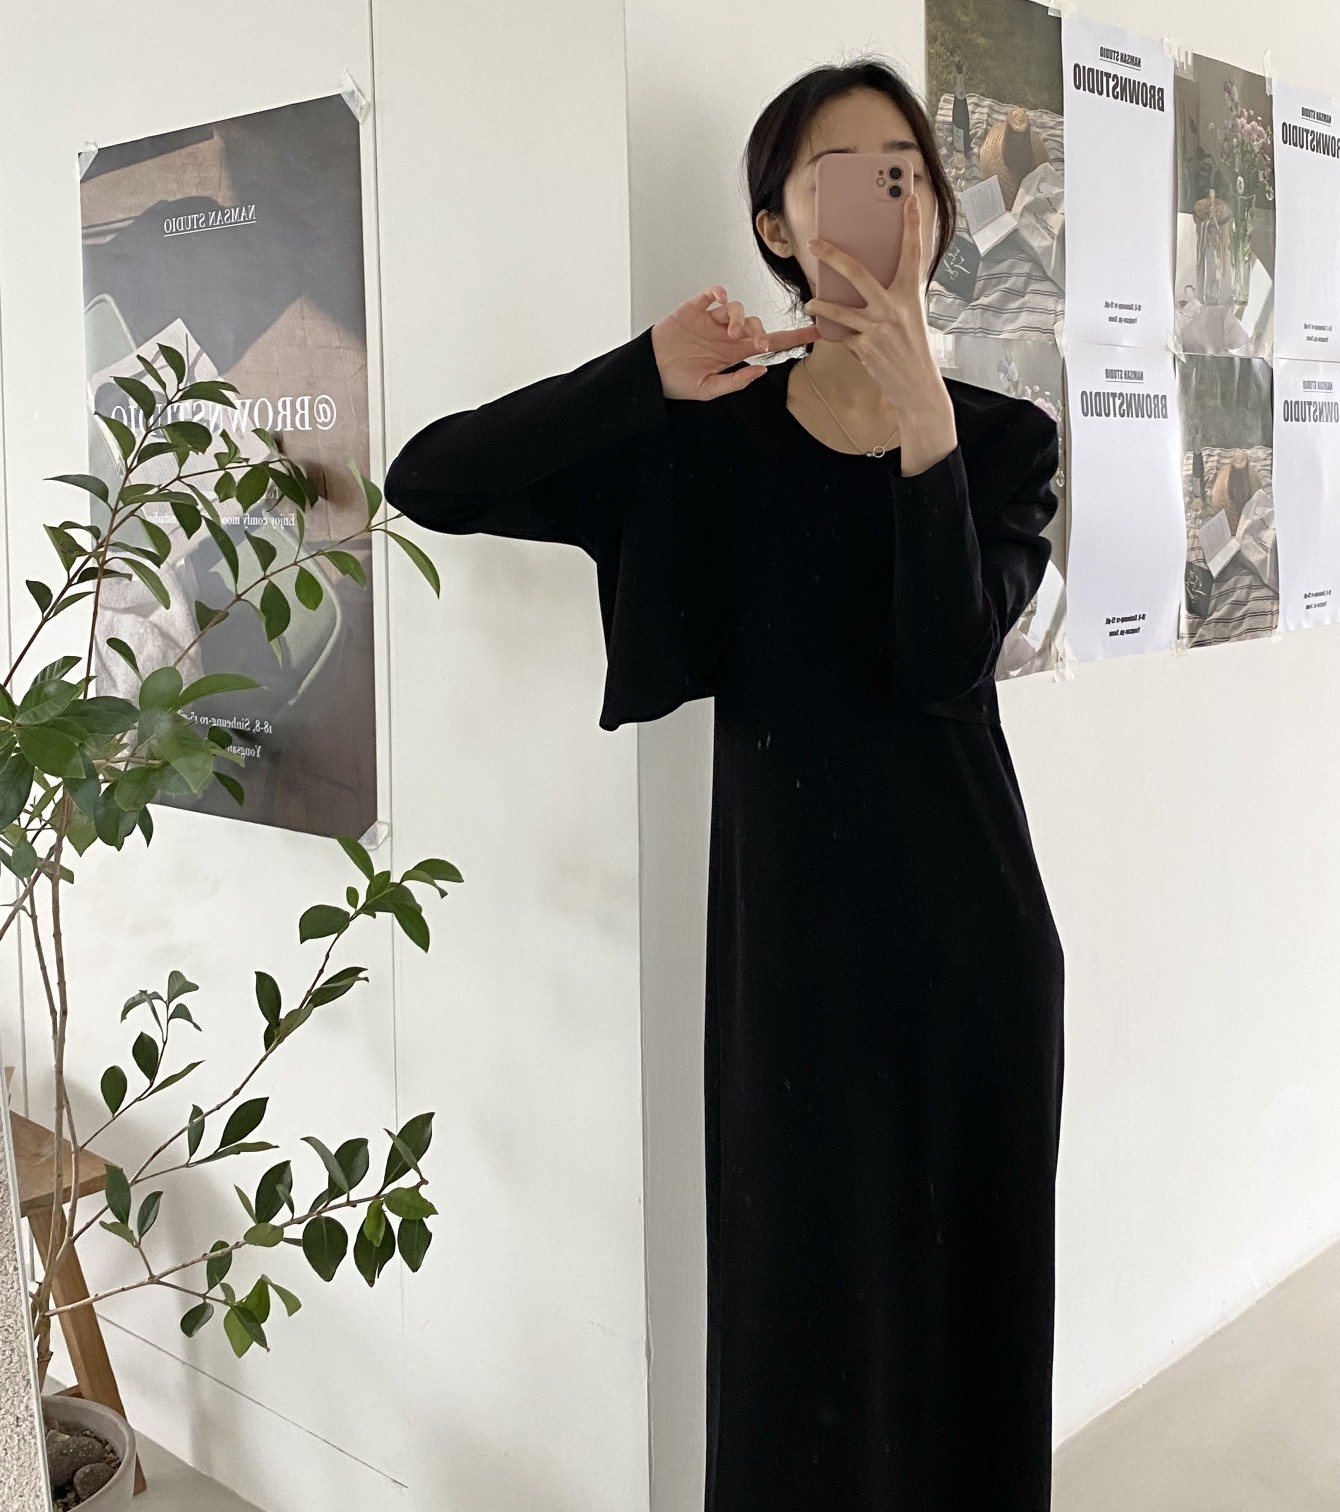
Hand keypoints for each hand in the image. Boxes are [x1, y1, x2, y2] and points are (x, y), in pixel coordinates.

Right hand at [651, 287, 819, 400]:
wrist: (649, 372)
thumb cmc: (676, 383)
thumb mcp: (708, 390)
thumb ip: (736, 381)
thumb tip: (762, 369)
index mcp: (732, 354)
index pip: (770, 343)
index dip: (793, 338)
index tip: (816, 333)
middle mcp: (725, 335)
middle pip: (755, 323)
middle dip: (759, 330)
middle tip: (752, 342)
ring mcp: (710, 320)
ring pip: (737, 308)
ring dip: (739, 317)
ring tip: (729, 332)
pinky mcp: (694, 308)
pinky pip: (713, 293)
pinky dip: (721, 293)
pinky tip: (721, 302)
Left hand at [802, 191, 956, 474]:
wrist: (916, 385)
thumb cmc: (912, 346)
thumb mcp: (911, 313)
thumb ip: (893, 293)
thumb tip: (865, 275)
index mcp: (910, 294)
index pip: (912, 252)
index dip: (910, 223)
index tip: (908, 196)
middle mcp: (893, 308)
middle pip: (858, 274)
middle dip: (833, 256)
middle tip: (815, 243)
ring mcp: (877, 328)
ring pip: (839, 310)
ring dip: (820, 305)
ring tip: (812, 303)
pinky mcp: (864, 348)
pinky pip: (842, 335)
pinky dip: (837, 334)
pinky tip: (834, 335)